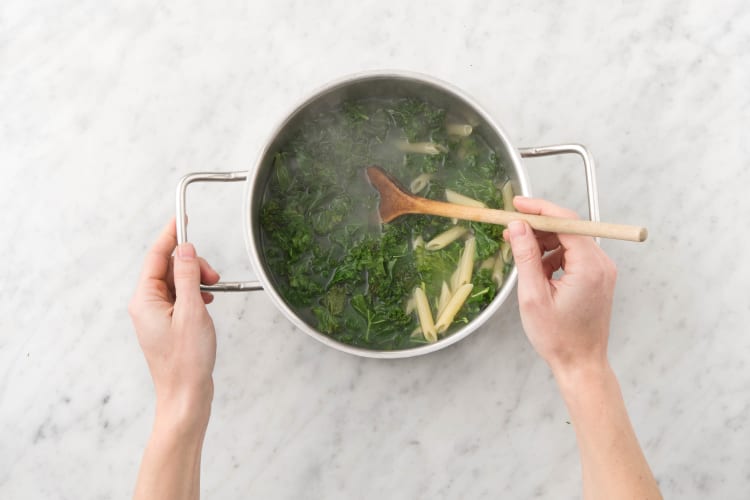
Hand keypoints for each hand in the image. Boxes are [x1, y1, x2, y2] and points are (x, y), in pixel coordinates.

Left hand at [128, 218, 219, 429]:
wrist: (185, 395)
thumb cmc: (187, 360)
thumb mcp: (192, 311)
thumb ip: (188, 276)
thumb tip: (184, 249)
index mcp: (144, 299)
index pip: (156, 256)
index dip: (170, 235)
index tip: (181, 218)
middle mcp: (146, 305)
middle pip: (167, 267)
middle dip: (191, 264)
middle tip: (212, 275)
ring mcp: (156, 316)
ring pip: (176, 282)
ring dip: (195, 279)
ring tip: (213, 289)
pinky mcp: (168, 325)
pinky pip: (180, 297)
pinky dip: (195, 293)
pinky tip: (207, 301)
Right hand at [504, 197, 616, 373]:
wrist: (581, 364)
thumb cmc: (558, 337)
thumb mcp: (533, 295)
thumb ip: (526, 256)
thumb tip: (517, 227)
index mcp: (589, 266)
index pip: (566, 221)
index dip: (539, 209)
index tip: (516, 205)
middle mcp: (601, 264)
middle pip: (569, 228)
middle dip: (538, 226)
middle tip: (510, 230)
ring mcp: (601, 270)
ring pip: (569, 241)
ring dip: (544, 243)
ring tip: (522, 258)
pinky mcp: (597, 278)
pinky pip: (573, 255)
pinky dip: (553, 256)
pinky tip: (537, 272)